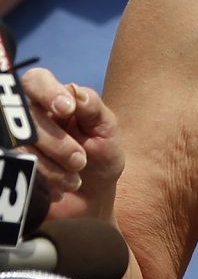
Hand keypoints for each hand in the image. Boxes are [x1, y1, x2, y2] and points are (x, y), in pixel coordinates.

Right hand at [17, 67, 123, 221]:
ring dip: (50, 164)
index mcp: (53, 100)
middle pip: (26, 116)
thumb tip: (75, 91)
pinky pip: (11, 167)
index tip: (67, 110)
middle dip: (56, 140)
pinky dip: (39, 179)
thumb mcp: (106, 131)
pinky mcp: (9, 167)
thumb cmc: (101, 156)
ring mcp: (15, 143)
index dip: (47, 91)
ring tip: (75, 177)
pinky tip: (59, 188)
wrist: (92, 198)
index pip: (36, 80)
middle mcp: (28, 118)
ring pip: (18, 145)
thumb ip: (94, 109)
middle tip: (80, 160)